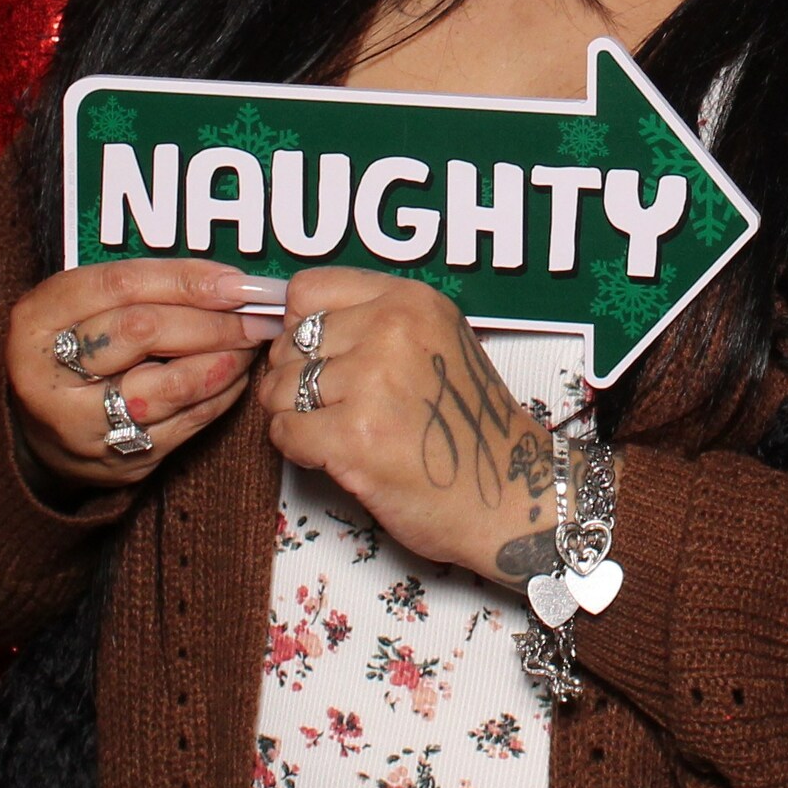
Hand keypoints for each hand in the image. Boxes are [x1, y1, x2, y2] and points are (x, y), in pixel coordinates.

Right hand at [6, 256, 278, 488]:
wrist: (38, 434)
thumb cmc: (73, 351)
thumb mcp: (80, 307)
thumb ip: (140, 288)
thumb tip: (227, 281)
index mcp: (37, 320)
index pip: (118, 285)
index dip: (184, 279)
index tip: (234, 281)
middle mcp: (49, 375)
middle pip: (143, 330)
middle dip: (212, 320)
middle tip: (256, 313)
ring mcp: (82, 424)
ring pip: (170, 385)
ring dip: (224, 360)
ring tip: (251, 342)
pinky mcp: (118, 461)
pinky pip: (185, 423)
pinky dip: (221, 395)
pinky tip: (236, 373)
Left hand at [256, 268, 562, 587]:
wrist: (509, 495)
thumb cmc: (470, 428)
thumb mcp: (438, 342)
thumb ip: (375, 322)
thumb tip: (291, 324)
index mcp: (411, 301)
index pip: (307, 291)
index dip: (300, 327)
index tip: (316, 354)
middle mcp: (391, 330)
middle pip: (288, 342)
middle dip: (295, 377)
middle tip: (332, 406)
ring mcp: (372, 382)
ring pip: (278, 387)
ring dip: (294, 414)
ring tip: (335, 431)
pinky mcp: (354, 437)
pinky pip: (283, 430)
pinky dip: (297, 448)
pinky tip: (334, 455)